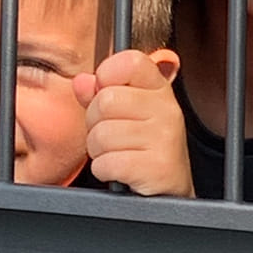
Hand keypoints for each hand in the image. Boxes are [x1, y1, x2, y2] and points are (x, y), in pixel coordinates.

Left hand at [75, 49, 193, 197]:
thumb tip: (82, 81)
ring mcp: (165, 138)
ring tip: (117, 154)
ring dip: (99, 151)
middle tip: (110, 135)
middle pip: (105, 101)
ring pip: (101, 135)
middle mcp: (167, 110)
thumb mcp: (126, 114)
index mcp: (159, 90)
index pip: (129, 62)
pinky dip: (104, 170)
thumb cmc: (145, 149)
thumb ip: (99, 94)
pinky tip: (120, 170)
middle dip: (95, 123)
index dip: (106, 76)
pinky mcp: (157, 167)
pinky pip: (107, 163)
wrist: (170, 190)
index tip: (105, 94)